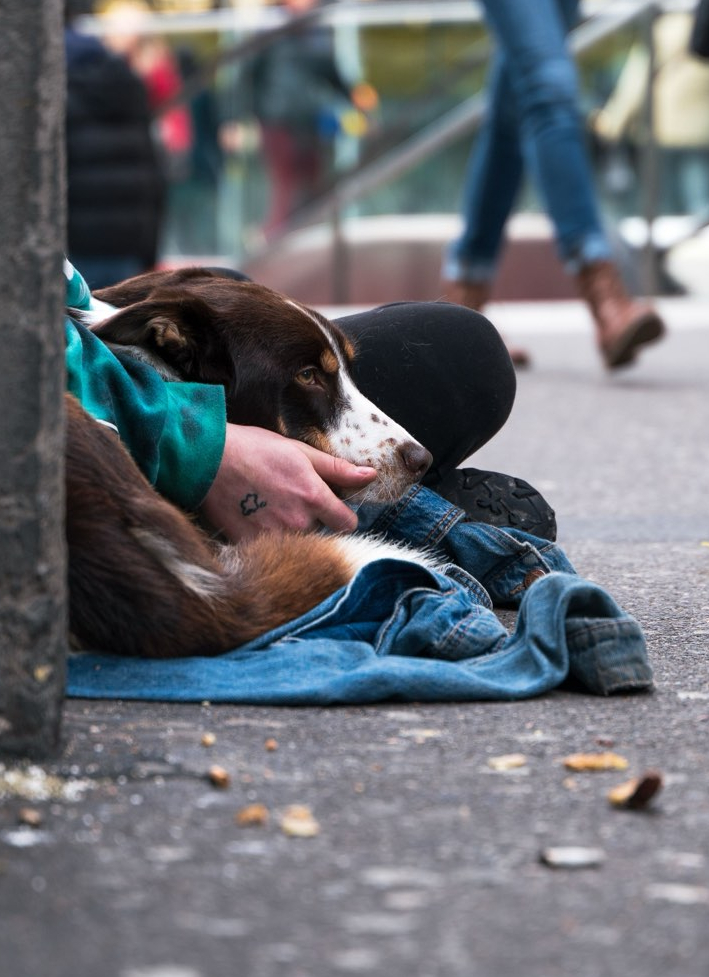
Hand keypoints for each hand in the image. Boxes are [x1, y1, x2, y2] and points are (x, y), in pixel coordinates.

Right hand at [200, 424, 376, 541]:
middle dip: (313, 522)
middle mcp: (298, 522)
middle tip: (291, 501)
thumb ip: (338, 469)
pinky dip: (267, 539)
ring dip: (290, 531)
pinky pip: (271, 549)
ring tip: (271, 508)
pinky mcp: (251, 545)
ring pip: (297, 543)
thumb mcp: (300, 452)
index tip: (331, 508)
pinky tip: (256, 518)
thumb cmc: (254, 449)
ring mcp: (274, 537)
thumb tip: (371, 476)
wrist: (207, 459)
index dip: (342, 516)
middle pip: (321, 534)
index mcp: (314, 497)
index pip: (348, 524)